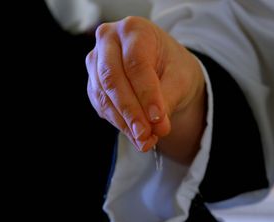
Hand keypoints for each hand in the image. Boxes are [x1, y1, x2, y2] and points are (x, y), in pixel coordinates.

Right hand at [86, 16, 205, 163]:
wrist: (164, 68)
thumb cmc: (173, 66)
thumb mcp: (179, 78)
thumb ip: (167, 100)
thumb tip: (156, 128)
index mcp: (134, 29)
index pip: (136, 63)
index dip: (146, 94)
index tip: (158, 119)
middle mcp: (108, 40)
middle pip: (112, 78)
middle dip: (130, 111)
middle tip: (146, 135)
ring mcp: (96, 61)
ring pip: (103, 94)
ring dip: (123, 122)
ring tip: (145, 140)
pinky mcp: (93, 83)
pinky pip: (101, 105)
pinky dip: (118, 123)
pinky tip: (135, 134)